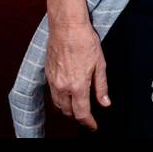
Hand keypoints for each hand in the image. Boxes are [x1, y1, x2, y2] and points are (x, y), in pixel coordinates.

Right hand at [42, 0, 109, 129]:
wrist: (66, 25)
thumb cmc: (85, 40)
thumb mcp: (100, 63)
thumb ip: (101, 86)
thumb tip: (105, 103)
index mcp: (78, 85)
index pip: (82, 113)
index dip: (88, 123)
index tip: (93, 126)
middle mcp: (63, 86)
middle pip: (68, 112)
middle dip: (78, 116)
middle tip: (88, 115)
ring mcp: (53, 80)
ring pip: (58, 105)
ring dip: (68, 109)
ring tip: (78, 106)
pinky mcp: (47, 73)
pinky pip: (52, 94)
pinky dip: (60, 99)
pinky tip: (67, 94)